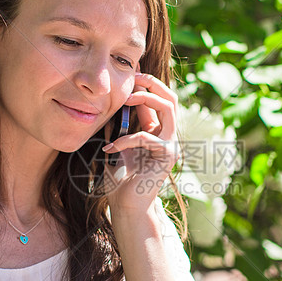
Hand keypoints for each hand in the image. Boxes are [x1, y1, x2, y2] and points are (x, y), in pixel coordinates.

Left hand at [101, 72, 180, 212]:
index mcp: (159, 132)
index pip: (159, 100)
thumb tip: (113, 101)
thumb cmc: (120, 177)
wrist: (127, 204)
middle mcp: (169, 136)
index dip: (146, 85)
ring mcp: (171, 145)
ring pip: (167, 108)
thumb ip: (120, 125)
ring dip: (145, 98)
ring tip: (124, 99)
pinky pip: (146, 137)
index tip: (129, 75)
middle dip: (152, 83)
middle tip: (133, 77)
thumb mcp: (117, 143)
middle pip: (171, 98)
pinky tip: (109, 148)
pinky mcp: (167, 156)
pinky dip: (126, 139)